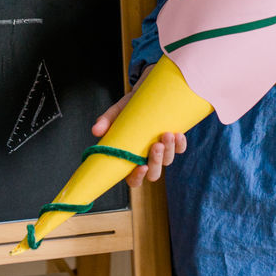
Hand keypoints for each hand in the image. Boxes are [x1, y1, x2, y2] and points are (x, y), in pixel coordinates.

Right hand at [91, 64, 186, 186]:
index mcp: (131, 158)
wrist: (147, 94)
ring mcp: (162, 151)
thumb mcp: (116, 113)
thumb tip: (95, 130)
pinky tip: (178, 134)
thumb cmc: (128, 109)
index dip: (137, 178)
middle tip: (155, 145)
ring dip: (169, 150)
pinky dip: (180, 144)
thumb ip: (106, 121)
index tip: (141, 167)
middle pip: (154, 173)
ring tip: (166, 134)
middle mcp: (147, 158)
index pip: (133, 180)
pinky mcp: (174, 141)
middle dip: (156, 162)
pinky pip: (181, 149)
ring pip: (168, 160)